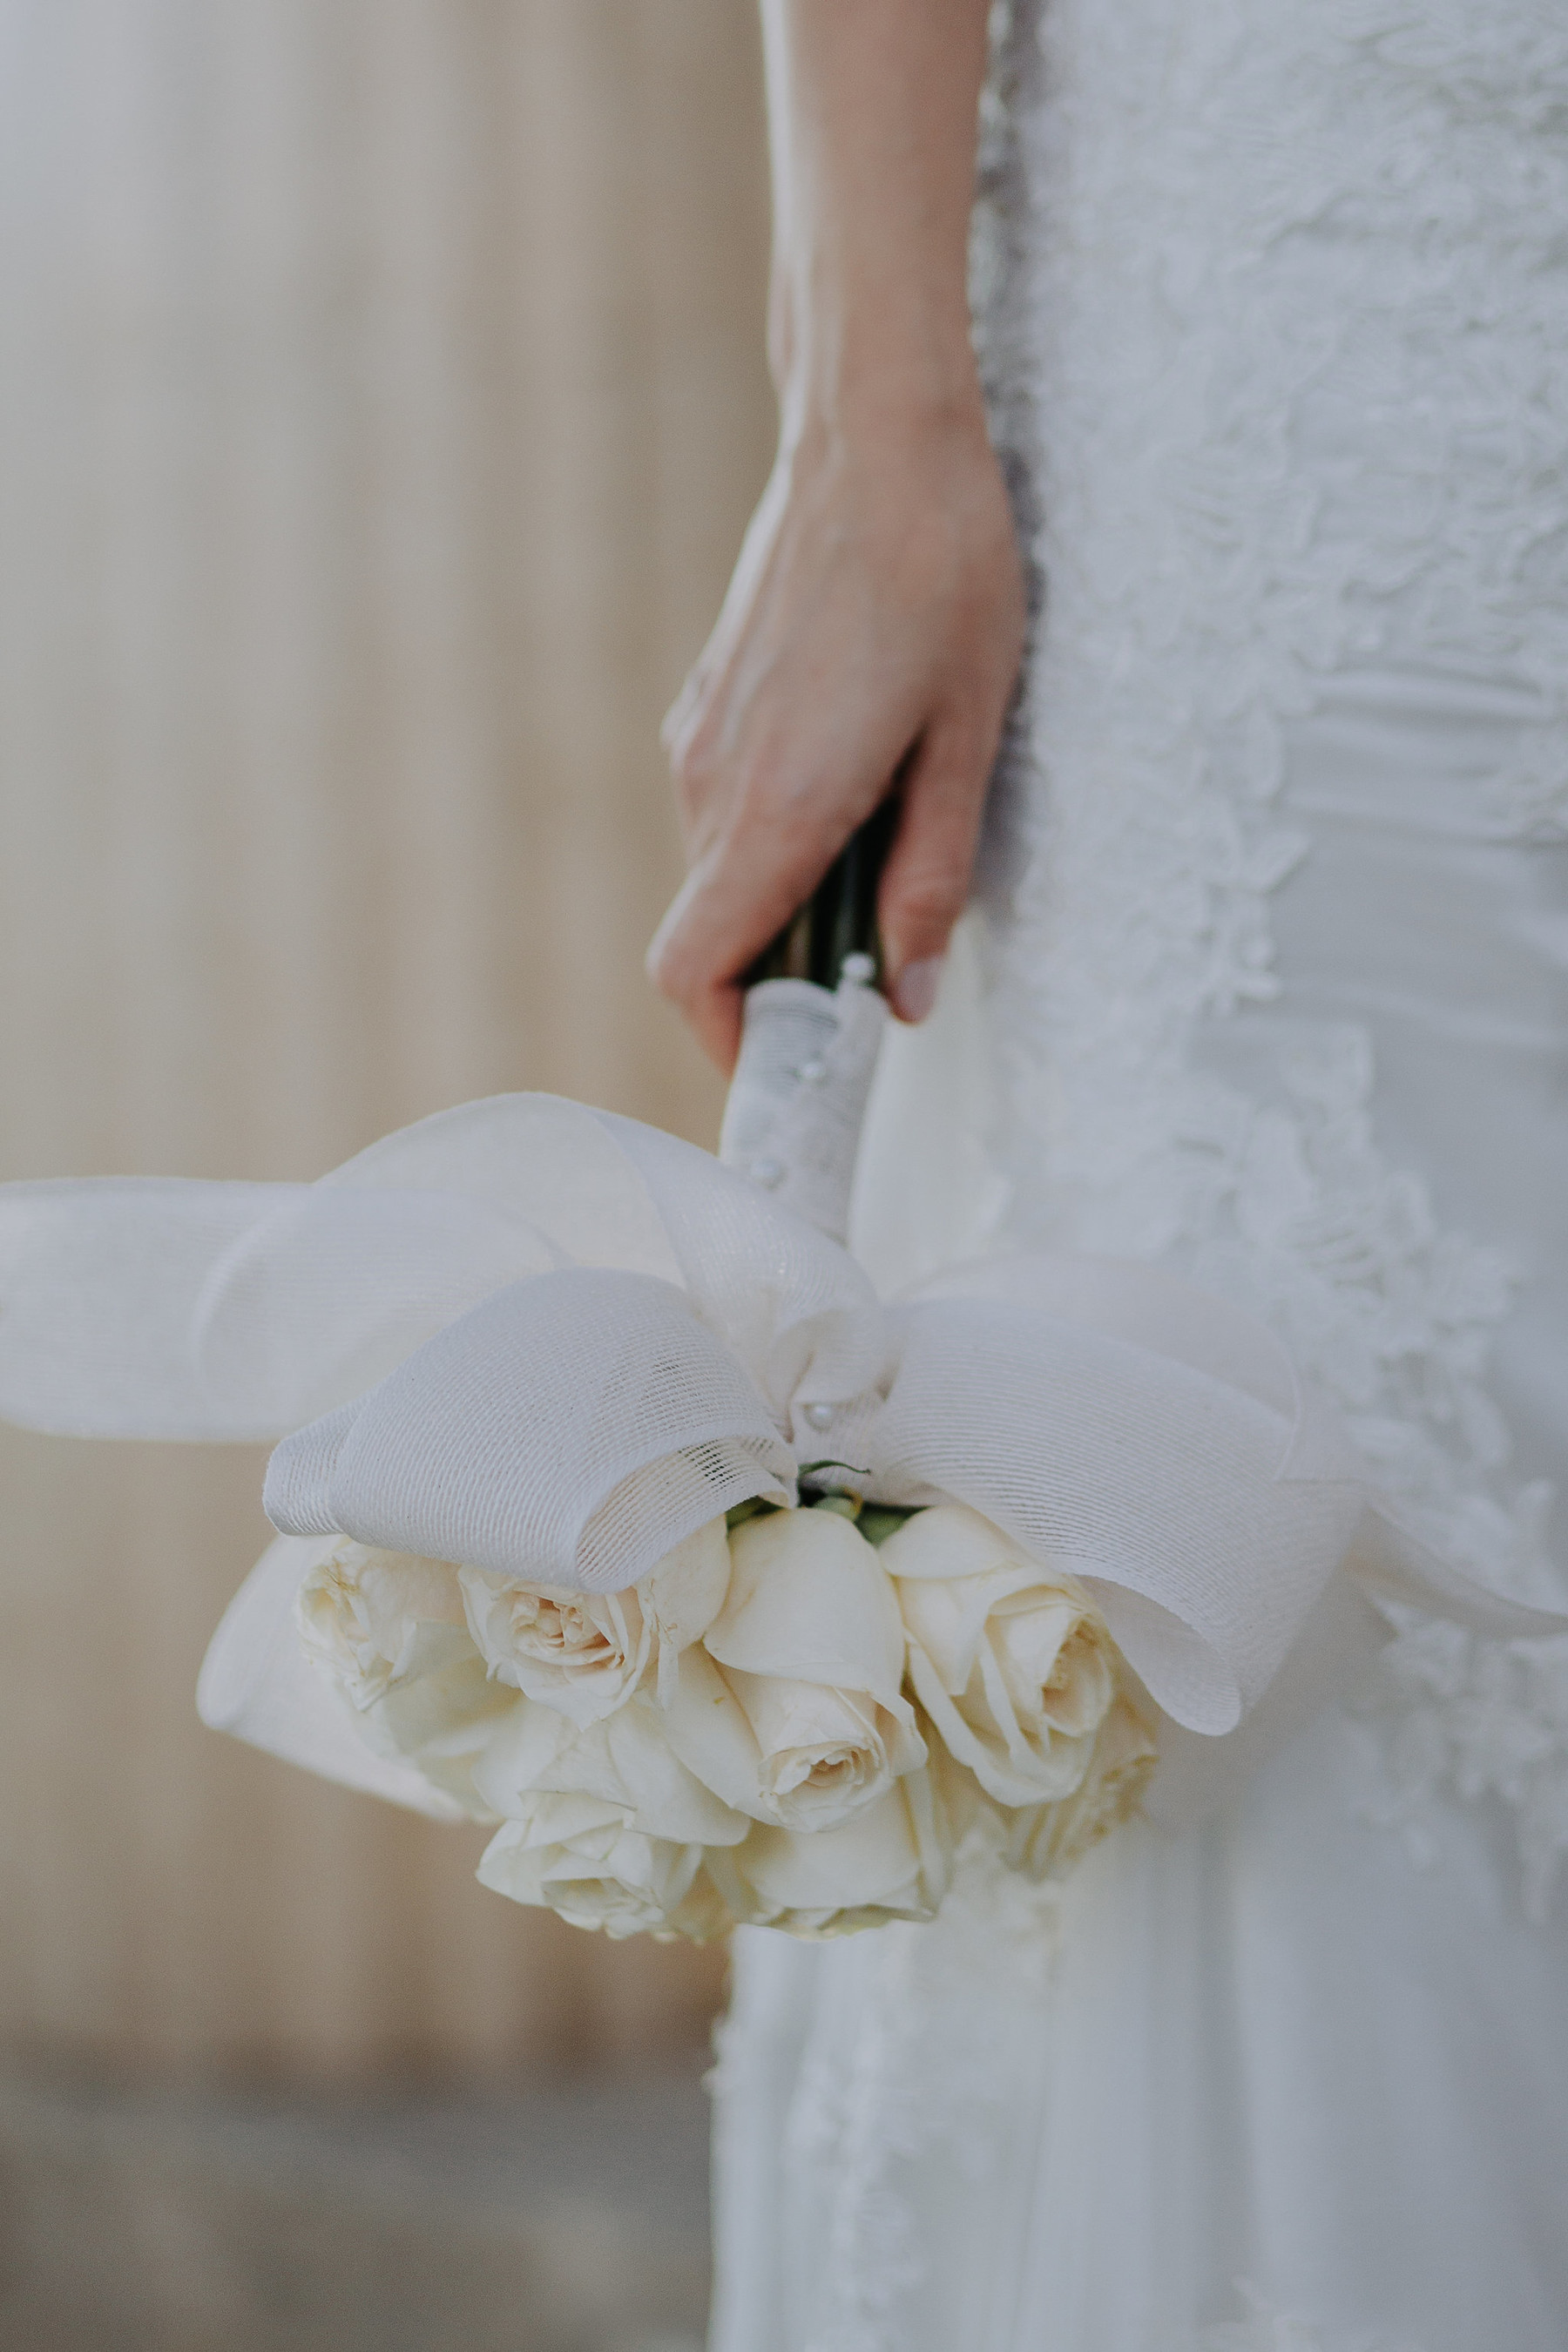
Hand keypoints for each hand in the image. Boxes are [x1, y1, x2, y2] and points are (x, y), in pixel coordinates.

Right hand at [648, 406, 1025, 1068]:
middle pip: (710, 937)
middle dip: (783, 977)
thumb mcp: (970, 741)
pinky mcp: (709, 704)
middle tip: (880, 969)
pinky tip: (861, 783)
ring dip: (788, 901)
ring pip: (722, 874)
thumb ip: (933, 879)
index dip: (735, 1040)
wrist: (874, 429)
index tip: (800, 1061)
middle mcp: (711, 784)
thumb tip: (908, 1001)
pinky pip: (727, 812)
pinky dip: (777, 841)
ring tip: (889, 851)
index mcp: (774, 809)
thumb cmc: (942, 574)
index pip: (694, 972)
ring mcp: (699, 740)